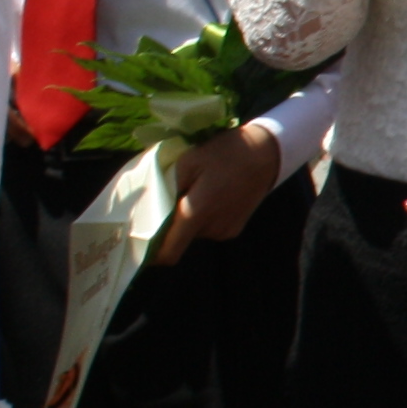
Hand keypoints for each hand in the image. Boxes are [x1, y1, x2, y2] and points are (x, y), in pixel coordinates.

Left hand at [157, 123, 280, 262]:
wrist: (267, 154)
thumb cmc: (225, 153)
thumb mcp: (189, 161)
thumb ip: (166, 187)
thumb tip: (147, 208)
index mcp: (197, 212)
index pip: (168, 252)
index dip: (151, 254)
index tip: (139, 242)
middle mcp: (212, 229)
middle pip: (178, 240)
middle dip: (168, 225)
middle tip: (167, 200)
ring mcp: (225, 231)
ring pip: (192, 233)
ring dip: (186, 219)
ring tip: (193, 192)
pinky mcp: (234, 229)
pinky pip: (207, 229)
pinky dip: (202, 218)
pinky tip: (211, 196)